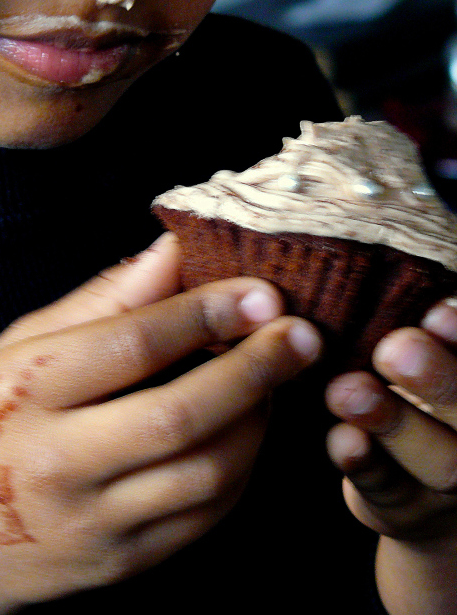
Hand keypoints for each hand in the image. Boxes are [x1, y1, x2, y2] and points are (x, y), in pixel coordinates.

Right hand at [0, 235, 321, 612]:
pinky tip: (246, 428)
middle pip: (179, 415)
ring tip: (273, 377)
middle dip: (254, 369)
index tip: (262, 291)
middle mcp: (57, 464)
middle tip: (303, 334)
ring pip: (206, 474)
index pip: (128, 346)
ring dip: (257, 419)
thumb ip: (101, 301)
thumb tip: (172, 249)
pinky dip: (241, 467)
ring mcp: (92, 524)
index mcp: (24, 393)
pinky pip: (205, 517)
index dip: (204, 313)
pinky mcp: (121, 564)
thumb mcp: (16, 346)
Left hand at [325, 299, 456, 614]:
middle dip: (439, 380)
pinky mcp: (406, 507)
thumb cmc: (419, 395)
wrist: (423, 488)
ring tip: (347, 390)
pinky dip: (363, 463)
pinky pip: (388, 488)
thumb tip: (404, 278)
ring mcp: (450, 482)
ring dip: (392, 422)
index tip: (436, 311)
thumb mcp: (429, 362)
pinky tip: (341, 439)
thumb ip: (425, 336)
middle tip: (397, 348)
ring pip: (438, 459)